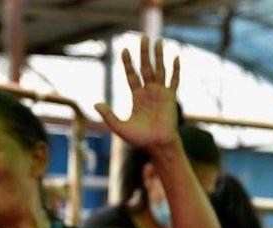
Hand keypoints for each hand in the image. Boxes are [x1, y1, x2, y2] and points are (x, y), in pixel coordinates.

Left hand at [94, 36, 179, 151]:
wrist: (157, 145)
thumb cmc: (140, 139)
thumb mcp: (119, 127)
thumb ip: (108, 115)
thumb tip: (95, 104)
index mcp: (137, 96)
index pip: (132, 75)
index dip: (128, 63)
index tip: (124, 50)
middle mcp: (149, 91)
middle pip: (145, 67)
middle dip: (144, 53)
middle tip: (142, 37)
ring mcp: (160, 93)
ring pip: (160, 69)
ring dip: (159, 56)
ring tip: (158, 40)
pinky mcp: (171, 97)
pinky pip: (174, 81)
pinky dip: (176, 69)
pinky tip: (176, 57)